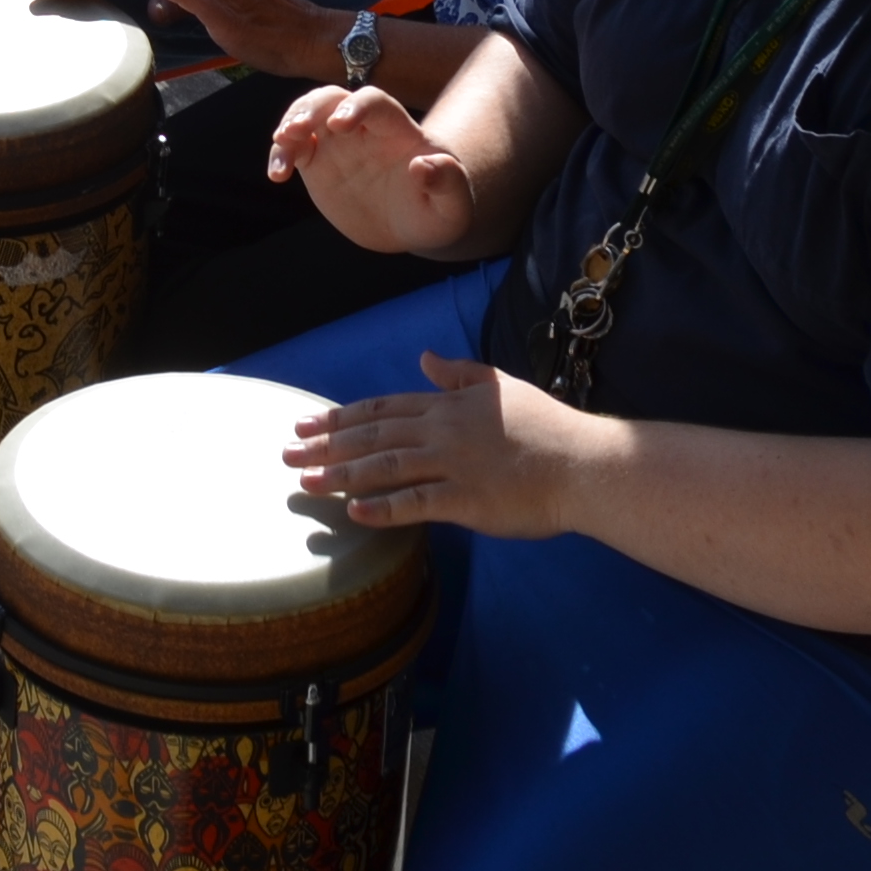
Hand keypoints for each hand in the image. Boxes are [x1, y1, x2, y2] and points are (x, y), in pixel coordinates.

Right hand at [267, 83, 474, 257]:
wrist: (413, 223)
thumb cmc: (438, 210)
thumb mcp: (453, 207)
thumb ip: (447, 183)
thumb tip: (425, 166)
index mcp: (398, 130)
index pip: (376, 103)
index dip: (357, 107)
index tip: (339, 125)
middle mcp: (364, 128)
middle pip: (332, 98)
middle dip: (312, 108)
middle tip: (295, 130)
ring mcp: (337, 142)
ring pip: (306, 114)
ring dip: (289, 123)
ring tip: (282, 146)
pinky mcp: (317, 161)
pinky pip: (292, 147)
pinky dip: (280, 154)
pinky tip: (277, 175)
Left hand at [285, 353, 605, 538]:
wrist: (583, 463)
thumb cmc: (547, 427)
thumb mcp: (500, 386)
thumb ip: (459, 374)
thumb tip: (425, 357)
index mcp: (447, 405)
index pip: (382, 408)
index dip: (341, 417)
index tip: (307, 423)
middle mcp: (441, 431)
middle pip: (373, 435)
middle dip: (326, 444)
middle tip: (286, 453)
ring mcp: (452, 465)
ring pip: (384, 466)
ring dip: (341, 474)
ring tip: (305, 481)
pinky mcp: (465, 500)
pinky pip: (415, 504)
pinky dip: (382, 508)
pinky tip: (353, 513)